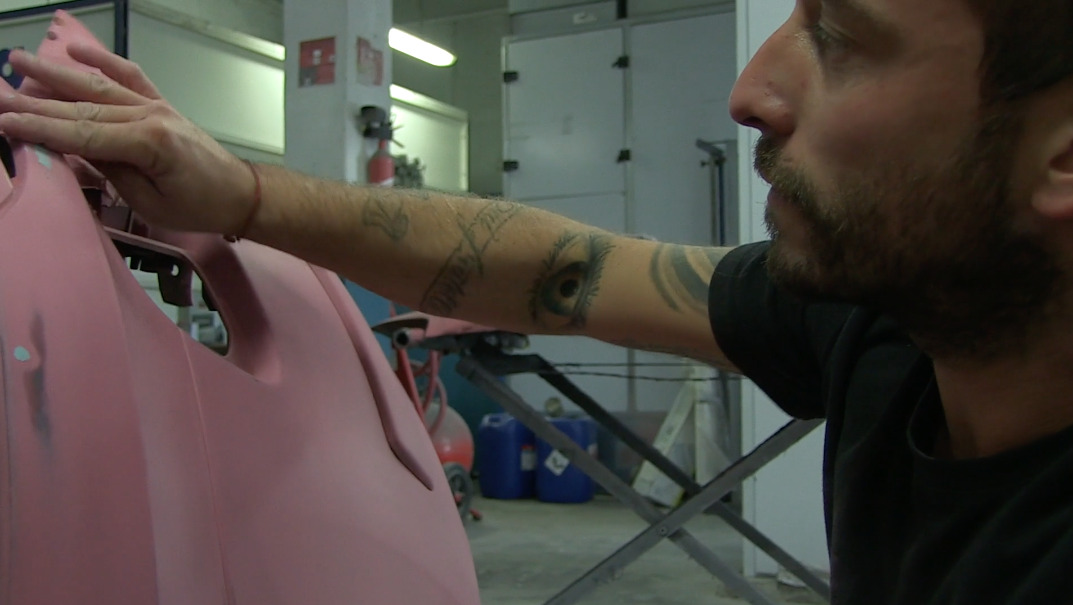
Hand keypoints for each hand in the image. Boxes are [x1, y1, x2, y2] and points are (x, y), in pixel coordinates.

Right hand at [0, 44, 256, 234]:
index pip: (82, 135)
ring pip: (98, 86)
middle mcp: (150, 116)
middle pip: (81, 108)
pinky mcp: (161, 105)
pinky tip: (77, 49)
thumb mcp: (149, 204)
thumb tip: (75, 150)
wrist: (240, 192)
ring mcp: (156, 106)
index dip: (40, 129)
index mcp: (148, 143)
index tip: (4, 123)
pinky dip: (104, 60)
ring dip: (56, 73)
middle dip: (35, 103)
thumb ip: (112, 173)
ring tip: (19, 60)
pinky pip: (130, 76)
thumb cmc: (199, 206)